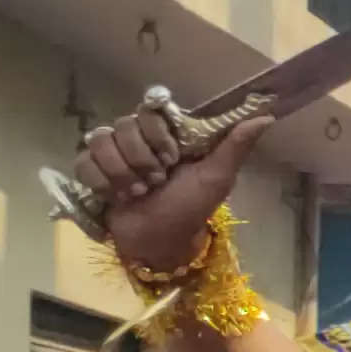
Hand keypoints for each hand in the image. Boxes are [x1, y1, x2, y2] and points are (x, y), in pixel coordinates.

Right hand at [72, 102, 276, 277]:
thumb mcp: (217, 177)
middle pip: (123, 125)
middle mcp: (138, 139)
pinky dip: (102, 183)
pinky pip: (84, 163)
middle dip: (141, 159)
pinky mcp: (92, 172)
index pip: (150, 109)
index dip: (156, 133)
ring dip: (122, 172)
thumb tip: (266, 116)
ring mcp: (112, 154)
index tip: (172, 157)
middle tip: (156, 182)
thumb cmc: (190, 208)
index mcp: (167, 134)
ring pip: (101, 142)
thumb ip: (235, 146)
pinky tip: (117, 197)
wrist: (160, 242)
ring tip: (138, 192)